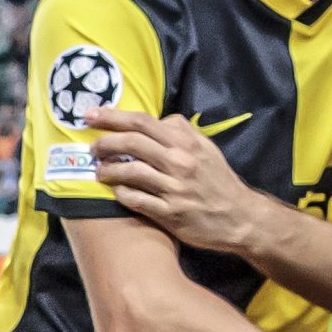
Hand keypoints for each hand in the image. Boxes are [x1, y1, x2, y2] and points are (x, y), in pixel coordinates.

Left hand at [85, 108, 274, 257]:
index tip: (90, 115)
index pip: (142, 122)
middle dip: (104, 142)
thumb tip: (158, 120)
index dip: (112, 116)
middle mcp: (179, 162)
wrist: (240, 217)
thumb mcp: (206, 148)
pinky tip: (116, 191)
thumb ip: (182, 132)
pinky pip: (135, 199)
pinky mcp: (169, 213)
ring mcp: (174, 188)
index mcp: (186, 143)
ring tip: (100, 171)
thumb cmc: (217, 180)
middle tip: (92, 147)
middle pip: (131, 143)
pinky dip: (120, 193)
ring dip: (107, 169)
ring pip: (129, 171)